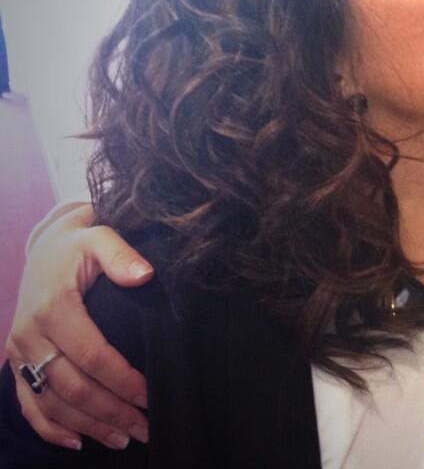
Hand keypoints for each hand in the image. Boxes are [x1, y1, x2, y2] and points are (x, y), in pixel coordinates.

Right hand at [5, 203, 153, 449]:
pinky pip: (28, 404)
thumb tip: (144, 274)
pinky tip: (78, 442)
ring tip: (124, 439)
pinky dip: (50, 428)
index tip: (151, 395)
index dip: (122, 380)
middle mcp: (30, 334)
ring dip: (88, 426)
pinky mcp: (16, 363)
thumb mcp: (100, 238)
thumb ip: (121, 255)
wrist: (45, 249)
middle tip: (146, 428)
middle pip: (73, 387)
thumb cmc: (79, 246)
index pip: (92, 355)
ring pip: (52, 402)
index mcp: (54, 307)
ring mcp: (19, 352)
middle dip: (112, 412)